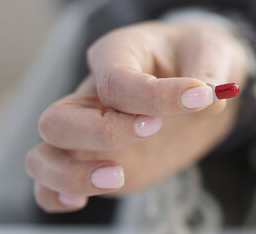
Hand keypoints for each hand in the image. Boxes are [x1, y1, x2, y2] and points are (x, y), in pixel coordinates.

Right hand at [26, 21, 247, 211]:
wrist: (199, 86)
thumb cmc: (197, 58)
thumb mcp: (212, 52)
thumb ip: (209, 71)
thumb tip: (207, 99)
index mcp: (117, 54)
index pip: (115, 78)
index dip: (154, 94)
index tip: (200, 96)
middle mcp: (92, 94)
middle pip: (58, 119)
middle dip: (103, 132)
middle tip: (155, 129)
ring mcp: (90, 133)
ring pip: (43, 156)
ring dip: (72, 174)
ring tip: (117, 177)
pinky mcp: (98, 163)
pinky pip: (52, 184)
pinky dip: (56, 196)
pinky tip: (82, 202)